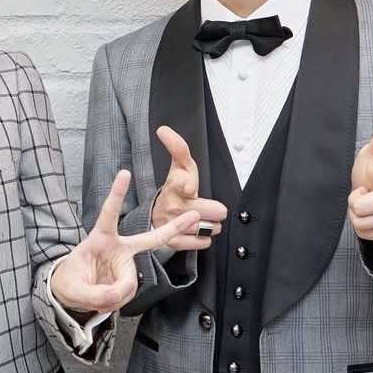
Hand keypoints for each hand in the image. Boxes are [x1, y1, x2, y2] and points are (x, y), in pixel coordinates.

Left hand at [51, 170, 199, 313]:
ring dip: (116, 295)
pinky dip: (118, 299)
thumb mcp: (73, 289)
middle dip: (173, 228)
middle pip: (149, 238)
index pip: (109, 214)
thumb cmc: (70, 281)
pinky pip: (129, 291)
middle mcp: (117, 248)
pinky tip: (107, 298)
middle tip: (194, 214)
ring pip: (130, 283)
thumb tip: (116, 296)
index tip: (125, 173)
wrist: (72, 293)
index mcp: (99, 238)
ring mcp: (125, 263)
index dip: (117, 194)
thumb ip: (93, 294)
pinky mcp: (128, 277)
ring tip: (99, 297)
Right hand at [150, 126, 227, 250]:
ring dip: (209, 224)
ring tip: (198, 217)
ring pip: (213, 228)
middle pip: (217, 210)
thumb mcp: (179, 166)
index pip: (184, 182)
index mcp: (175, 185)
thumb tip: (163, 129)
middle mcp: (174, 205)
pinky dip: (202, 238)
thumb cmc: (174, 189)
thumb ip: (178, 148)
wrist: (154, 215)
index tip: (188, 188)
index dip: (187, 185)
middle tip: (203, 206)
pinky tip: (194, 230)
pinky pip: (204, 243)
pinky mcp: (175, 242)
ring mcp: (174, 225)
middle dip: (214, 209)